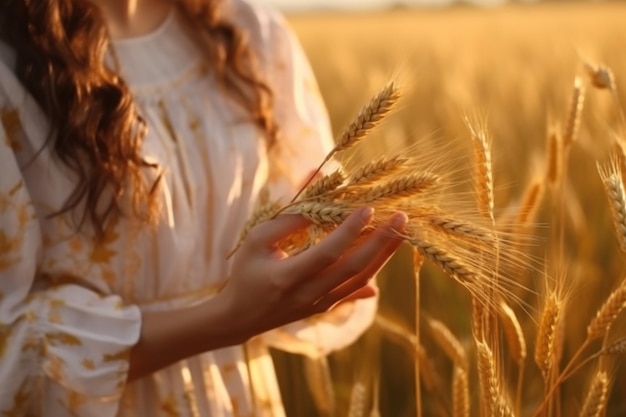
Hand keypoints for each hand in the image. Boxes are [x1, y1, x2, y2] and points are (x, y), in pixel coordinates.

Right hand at [221, 207, 406, 339]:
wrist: (241, 316)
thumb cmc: (245, 271)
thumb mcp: (258, 240)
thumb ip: (289, 221)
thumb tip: (322, 199)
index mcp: (287, 277)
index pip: (326, 253)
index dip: (349, 231)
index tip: (368, 208)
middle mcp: (308, 294)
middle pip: (353, 268)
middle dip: (380, 242)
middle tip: (401, 218)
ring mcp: (319, 304)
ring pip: (360, 279)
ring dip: (383, 255)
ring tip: (400, 231)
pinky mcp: (325, 308)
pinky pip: (355, 289)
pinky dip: (373, 271)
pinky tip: (387, 255)